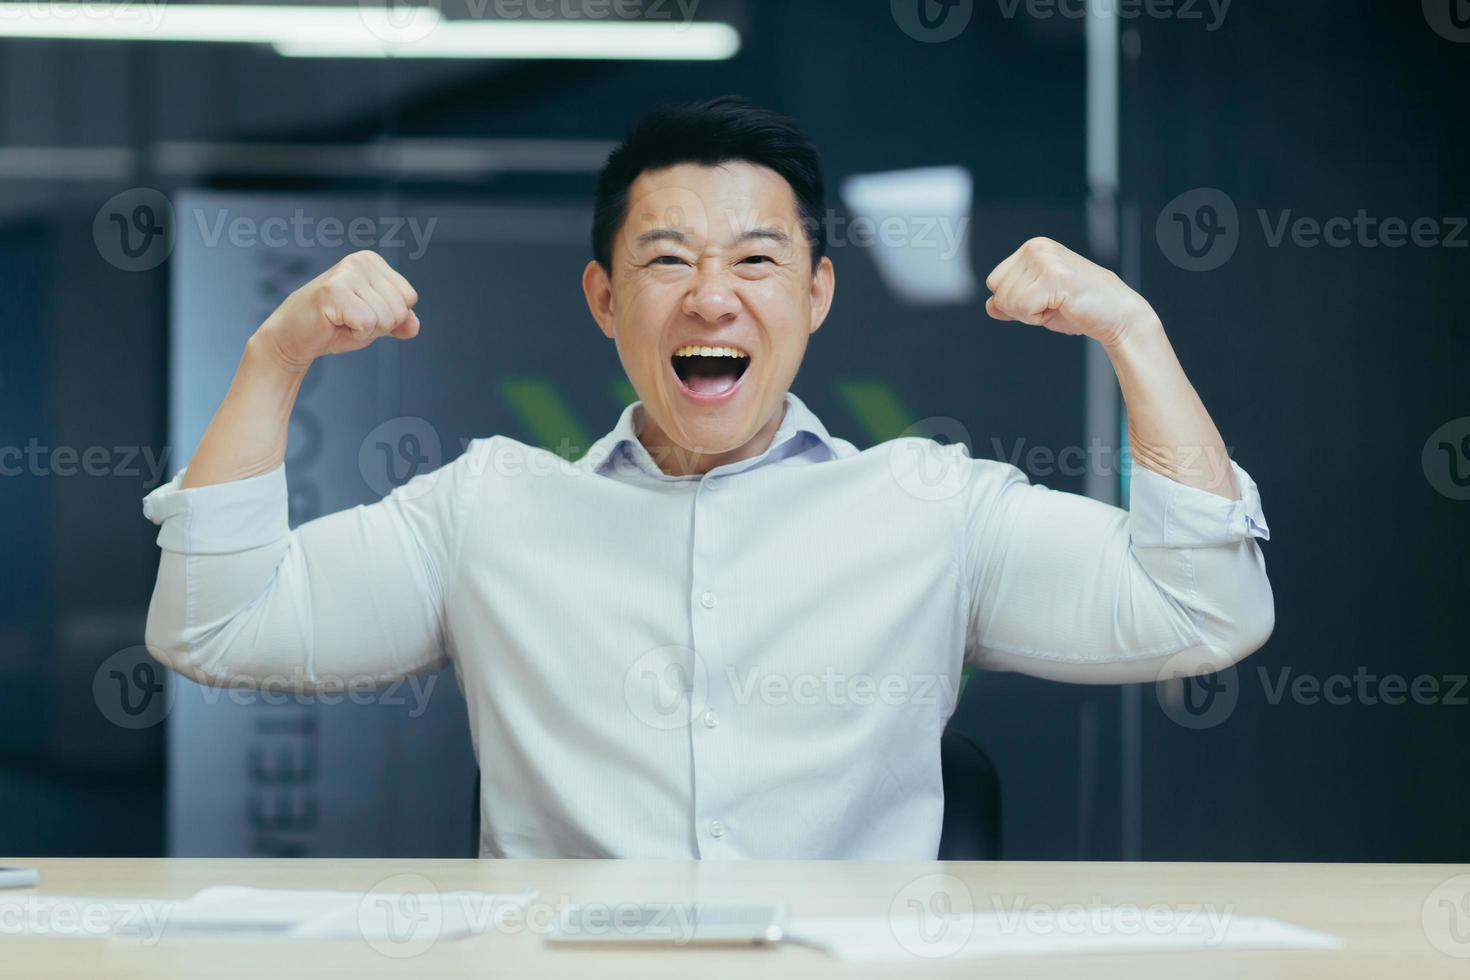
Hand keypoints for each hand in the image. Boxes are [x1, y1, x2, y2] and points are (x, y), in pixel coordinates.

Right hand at [256, 250, 419, 370]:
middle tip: (349, 320)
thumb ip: (400, 322)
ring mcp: (346, 273)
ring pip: (385, 318)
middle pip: (399, 309)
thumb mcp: (376, 323)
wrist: (294, 337)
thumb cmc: (334, 326)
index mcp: (373, 262)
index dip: (389, 317)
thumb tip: (414, 326)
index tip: (362, 313)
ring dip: (364, 330)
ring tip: (341, 321)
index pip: (409, 297)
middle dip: (378, 325)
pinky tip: (334, 324)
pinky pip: (367, 323)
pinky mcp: (333, 291)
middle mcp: (360, 261)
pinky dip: (354, 334)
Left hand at [985, 237, 1157, 348]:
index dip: (1014, 300)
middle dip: (1021, 309)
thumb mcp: (1038, 303)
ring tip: (1059, 305)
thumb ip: (1013, 302)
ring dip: (1032, 314)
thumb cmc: (1081, 308)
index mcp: (1033, 248)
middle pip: (998, 292)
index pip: (994, 281)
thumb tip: (990, 305)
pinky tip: (1062, 308)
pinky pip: (1023, 309)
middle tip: (1053, 304)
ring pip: (1009, 302)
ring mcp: (1045, 260)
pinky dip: (1038, 318)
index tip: (1043, 299)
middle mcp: (1037, 248)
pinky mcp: (1054, 277)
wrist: (1117, 315)